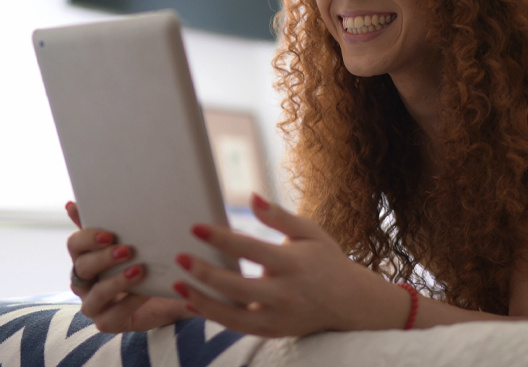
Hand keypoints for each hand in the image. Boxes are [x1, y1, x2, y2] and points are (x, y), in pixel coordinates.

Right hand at [65, 201, 193, 331]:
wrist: (169, 290)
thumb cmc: (145, 260)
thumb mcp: (131, 238)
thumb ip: (107, 222)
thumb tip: (71, 203)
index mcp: (85, 257)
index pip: (74, 245)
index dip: (88, 238)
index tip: (110, 234)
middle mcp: (84, 281)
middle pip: (82, 268)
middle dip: (103, 258)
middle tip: (126, 249)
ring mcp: (93, 304)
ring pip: (94, 294)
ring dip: (115, 282)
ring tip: (138, 270)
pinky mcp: (107, 322)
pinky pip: (111, 316)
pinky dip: (128, 303)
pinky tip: (144, 292)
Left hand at [171, 194, 409, 336]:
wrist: (350, 302)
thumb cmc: (326, 259)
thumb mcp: (309, 231)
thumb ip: (279, 216)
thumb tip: (251, 196)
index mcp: (293, 264)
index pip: (251, 249)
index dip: (221, 238)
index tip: (195, 227)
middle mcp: (285, 294)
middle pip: (236, 285)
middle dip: (205, 271)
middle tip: (180, 257)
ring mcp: (279, 317)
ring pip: (232, 314)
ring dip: (202, 299)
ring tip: (178, 283)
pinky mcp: (273, 331)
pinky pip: (237, 326)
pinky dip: (213, 316)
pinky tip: (192, 301)